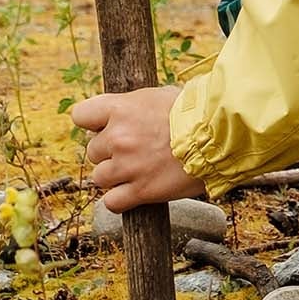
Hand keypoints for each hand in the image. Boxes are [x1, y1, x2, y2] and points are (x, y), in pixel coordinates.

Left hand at [72, 86, 201, 211]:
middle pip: (92, 151)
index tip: (105, 128)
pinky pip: (111, 203)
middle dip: (108, 152)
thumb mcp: (158, 96)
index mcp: (119, 108)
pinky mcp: (141, 192)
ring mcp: (127, 166)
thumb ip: (133, 106)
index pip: (80, 116)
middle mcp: (117, 137)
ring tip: (135, 171)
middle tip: (132, 151)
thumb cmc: (192, 112)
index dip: (92, 124)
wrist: (217, 136)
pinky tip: (133, 193)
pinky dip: (119, 200)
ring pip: (99, 178)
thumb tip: (122, 113)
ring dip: (114, 177)